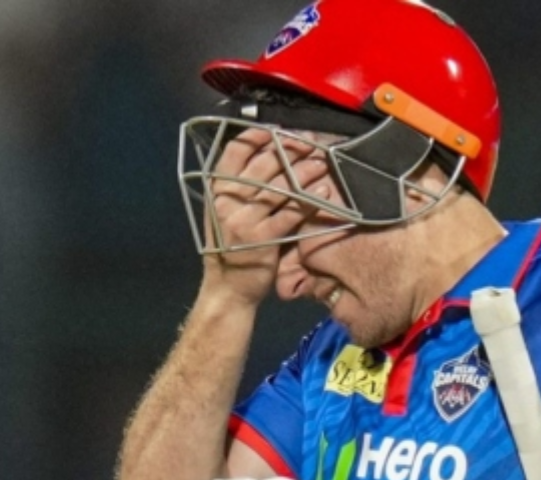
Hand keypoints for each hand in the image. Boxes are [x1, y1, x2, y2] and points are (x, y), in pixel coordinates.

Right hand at [199, 128, 332, 305]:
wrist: (228, 288)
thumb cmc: (229, 248)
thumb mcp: (222, 213)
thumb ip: (237, 187)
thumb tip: (264, 154)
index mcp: (216, 190)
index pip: (234, 151)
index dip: (258, 136)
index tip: (279, 130)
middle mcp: (227, 201)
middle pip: (264, 163)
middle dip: (291, 148)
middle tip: (312, 142)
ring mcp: (245, 220)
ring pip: (280, 186)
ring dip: (305, 170)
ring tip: (323, 161)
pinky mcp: (263, 239)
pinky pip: (291, 213)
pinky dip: (310, 200)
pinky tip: (324, 190)